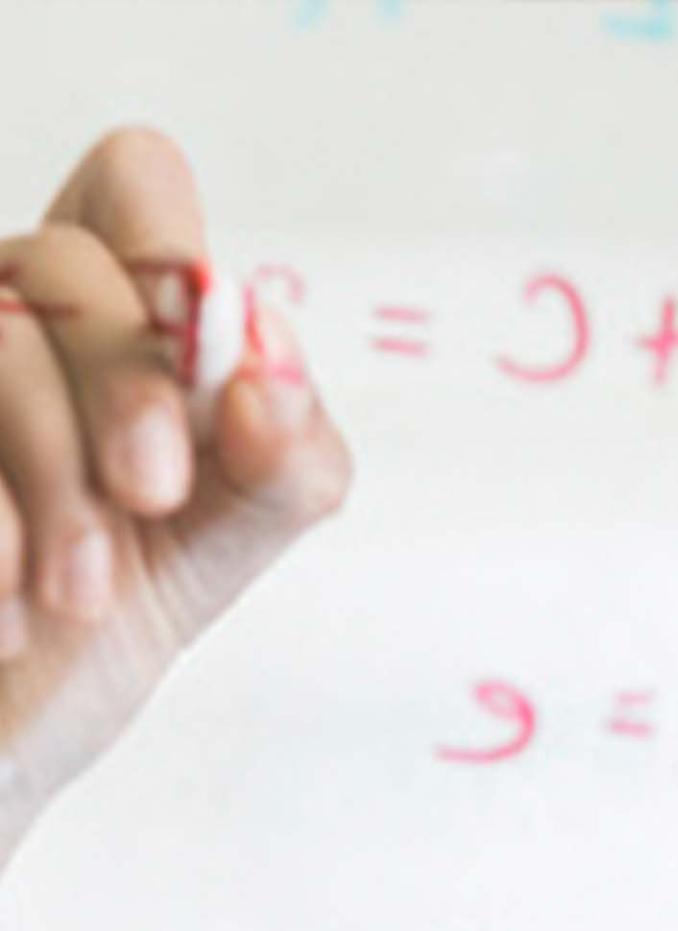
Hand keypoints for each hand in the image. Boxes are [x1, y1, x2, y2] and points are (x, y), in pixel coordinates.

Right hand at [0, 125, 351, 862]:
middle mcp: (0, 314)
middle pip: (61, 260)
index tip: (224, 390)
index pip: (136, 183)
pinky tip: (2, 609)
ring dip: (52, 481)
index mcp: (100, 321)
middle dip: (125, 385)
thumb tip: (273, 375)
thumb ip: (282, 468)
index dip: (173, 256)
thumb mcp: (216, 552)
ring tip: (75, 599)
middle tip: (154, 495)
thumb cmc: (89, 631)